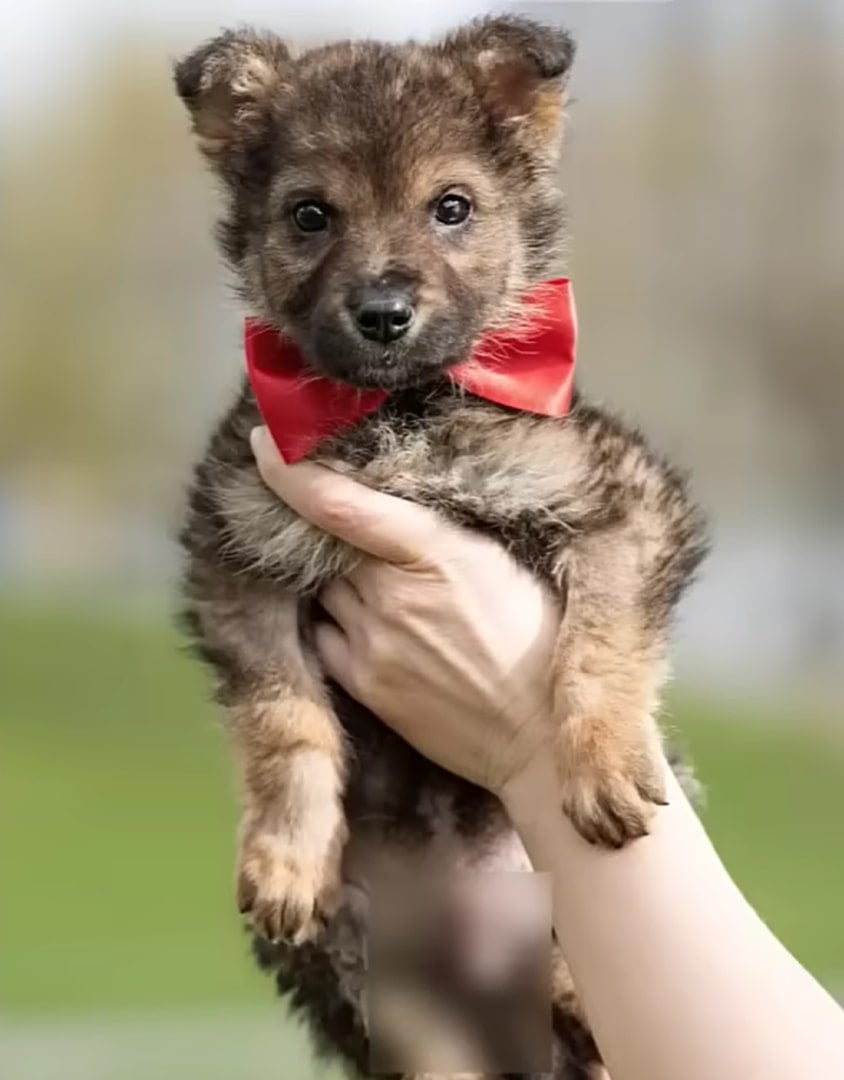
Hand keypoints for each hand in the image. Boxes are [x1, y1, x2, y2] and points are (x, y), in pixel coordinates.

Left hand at [251, 426, 560, 795]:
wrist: (535, 734)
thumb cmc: (537, 640)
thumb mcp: (503, 564)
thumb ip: (443, 532)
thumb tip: (400, 506)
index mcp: (435, 552)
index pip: (341, 504)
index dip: (292, 471)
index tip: (263, 444)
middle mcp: (390, 595)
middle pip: (326, 543)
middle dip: (327, 528)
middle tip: (341, 519)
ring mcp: (370, 642)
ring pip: (323, 588)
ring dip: (333, 575)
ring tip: (369, 578)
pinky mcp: (363, 683)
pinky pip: (322, 636)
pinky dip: (331, 620)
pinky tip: (359, 619)